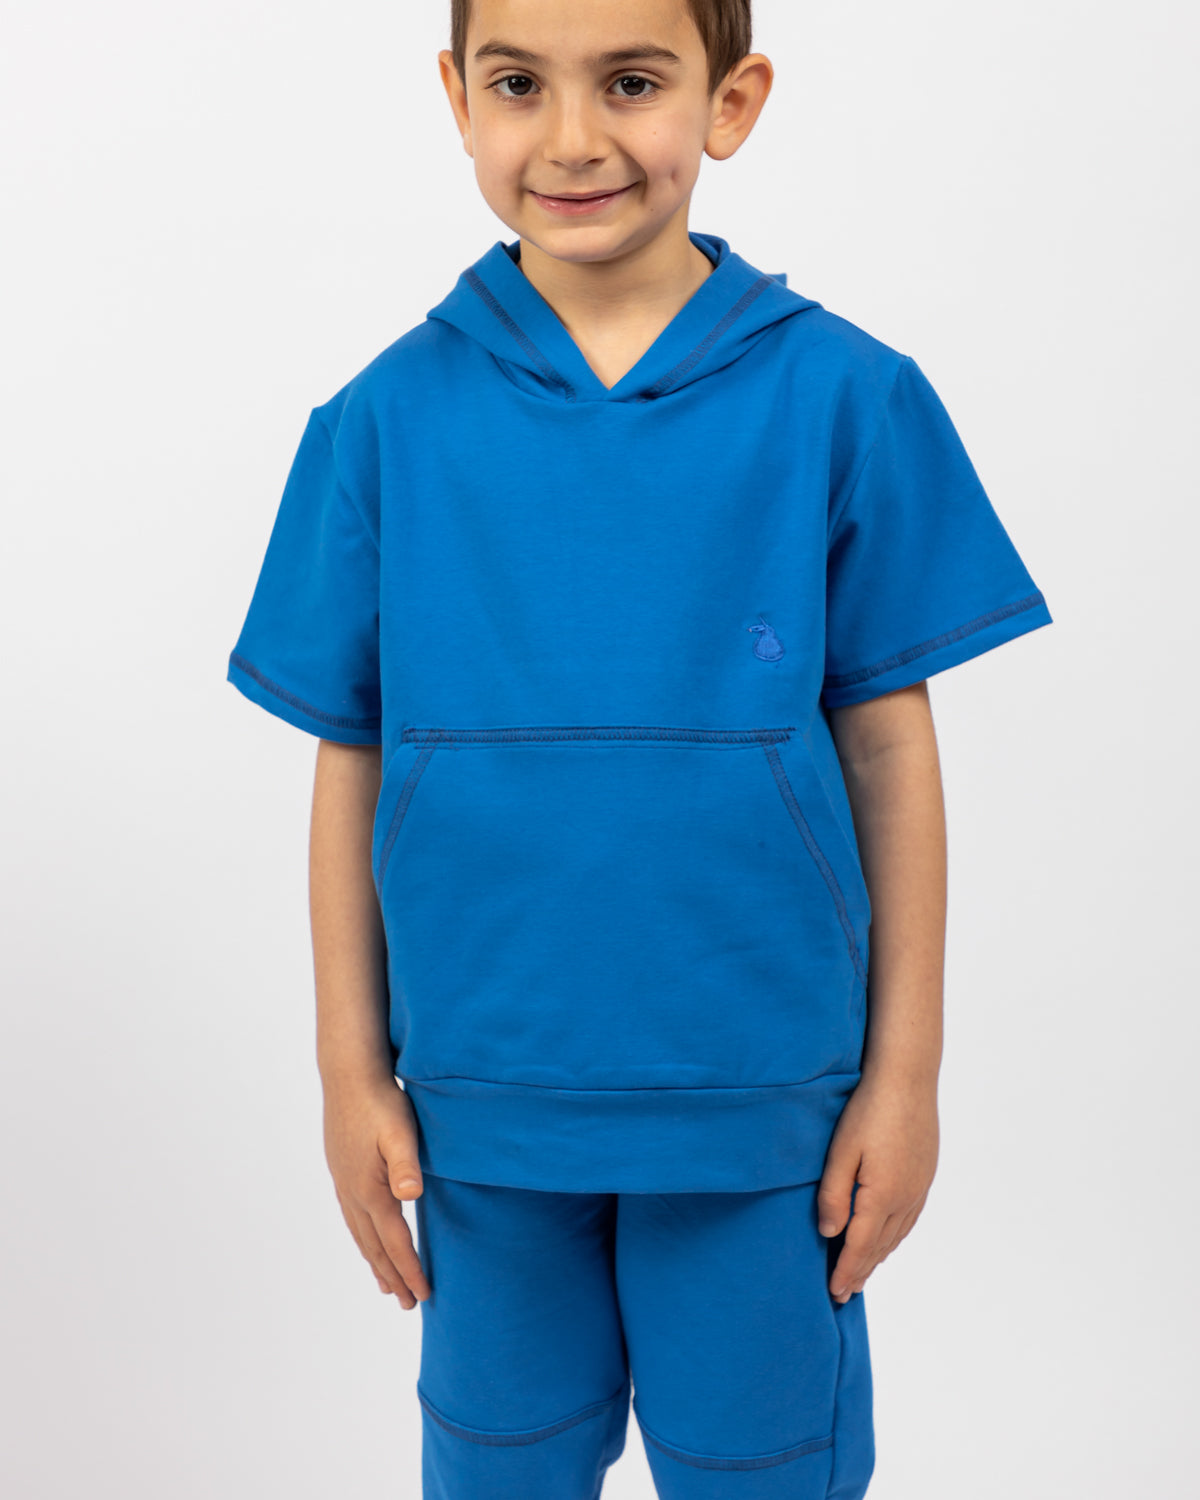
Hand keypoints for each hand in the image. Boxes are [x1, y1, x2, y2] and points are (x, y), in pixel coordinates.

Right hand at [323, 1075, 431, 1309]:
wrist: (348, 1075)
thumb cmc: (381, 1102)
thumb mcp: (399, 1131)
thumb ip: (406, 1164)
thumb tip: (411, 1196)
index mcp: (370, 1191)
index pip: (395, 1242)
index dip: (411, 1270)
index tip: (425, 1295)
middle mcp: (353, 1194)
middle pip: (375, 1247)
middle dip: (393, 1277)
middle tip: (409, 1303)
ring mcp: (344, 1184)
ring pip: (361, 1235)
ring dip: (375, 1262)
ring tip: (386, 1285)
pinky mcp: (341, 1172)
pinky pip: (352, 1218)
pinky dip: (362, 1239)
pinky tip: (366, 1238)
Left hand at [817, 1066, 938, 1302]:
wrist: (909, 1078)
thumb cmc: (869, 1109)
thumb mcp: (841, 1151)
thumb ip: (833, 1195)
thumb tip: (828, 1234)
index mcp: (882, 1196)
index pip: (860, 1247)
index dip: (846, 1272)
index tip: (834, 1293)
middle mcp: (906, 1198)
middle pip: (880, 1247)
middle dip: (861, 1271)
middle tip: (845, 1293)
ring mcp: (919, 1187)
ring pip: (897, 1235)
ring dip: (878, 1257)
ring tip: (862, 1273)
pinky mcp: (925, 1175)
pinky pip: (909, 1219)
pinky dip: (894, 1237)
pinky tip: (887, 1238)